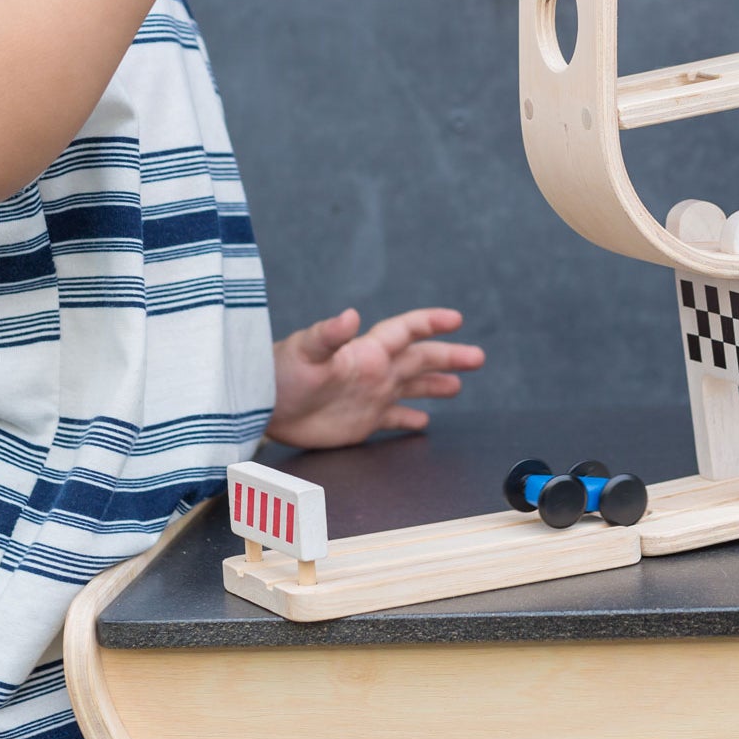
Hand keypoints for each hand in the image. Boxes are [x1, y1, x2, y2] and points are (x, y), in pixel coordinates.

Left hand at [264, 306, 484, 448]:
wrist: (260, 407)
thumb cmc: (280, 374)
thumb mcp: (305, 351)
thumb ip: (330, 333)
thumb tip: (351, 314)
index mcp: (367, 351)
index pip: (407, 330)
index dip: (431, 322)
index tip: (456, 319)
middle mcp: (374, 370)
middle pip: (419, 358)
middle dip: (448, 356)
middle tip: (478, 357)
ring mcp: (369, 395)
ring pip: (411, 386)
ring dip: (435, 384)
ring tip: (459, 385)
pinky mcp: (360, 421)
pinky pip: (392, 419)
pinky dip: (409, 421)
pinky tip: (423, 424)